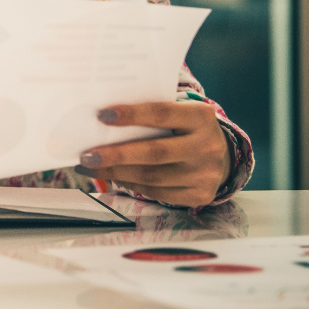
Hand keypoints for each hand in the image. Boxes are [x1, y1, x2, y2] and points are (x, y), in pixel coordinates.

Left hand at [75, 102, 233, 207]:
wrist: (222, 154)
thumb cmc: (185, 128)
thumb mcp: (178, 113)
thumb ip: (150, 116)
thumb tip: (102, 123)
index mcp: (200, 117)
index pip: (162, 113)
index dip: (131, 115)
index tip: (101, 115)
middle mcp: (206, 146)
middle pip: (154, 152)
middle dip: (116, 155)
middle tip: (86, 154)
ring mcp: (205, 174)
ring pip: (152, 177)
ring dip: (115, 173)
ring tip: (90, 166)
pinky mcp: (200, 194)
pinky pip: (157, 192)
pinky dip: (130, 184)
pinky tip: (113, 176)